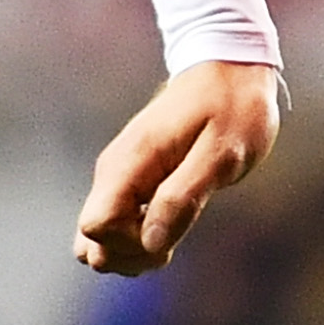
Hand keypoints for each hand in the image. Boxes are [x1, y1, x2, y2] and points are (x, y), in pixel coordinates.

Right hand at [75, 60, 284, 276]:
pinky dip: (137, 238)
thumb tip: (150, 242)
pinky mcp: (131, 182)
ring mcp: (119, 178)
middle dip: (129, 256)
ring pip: (98, 239)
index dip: (130, 244)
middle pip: (90, 241)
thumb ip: (184, 196)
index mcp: (130, 163)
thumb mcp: (222, 153)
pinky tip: (169, 226)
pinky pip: (115, 225)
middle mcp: (113, 173)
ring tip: (173, 234)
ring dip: (132, 252)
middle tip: (174, 240)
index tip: (170, 233)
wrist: (229, 68)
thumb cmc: (233, 107)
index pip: (96, 227)